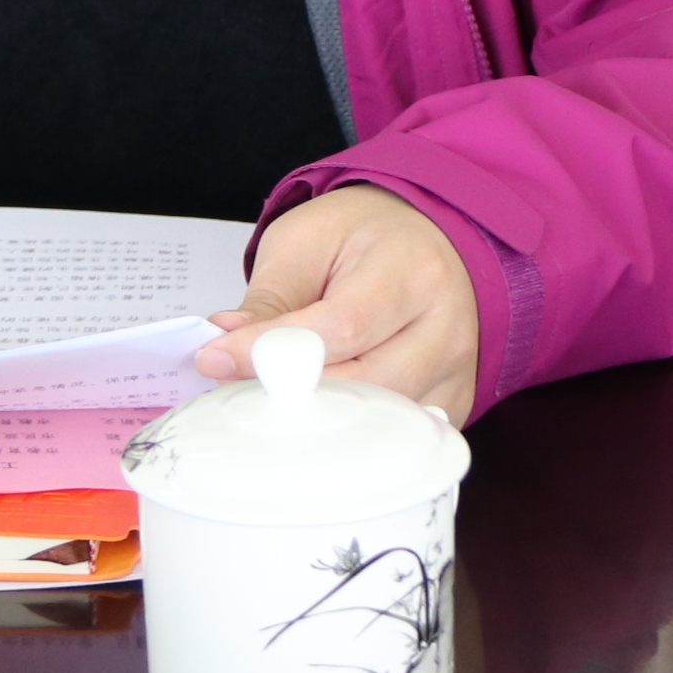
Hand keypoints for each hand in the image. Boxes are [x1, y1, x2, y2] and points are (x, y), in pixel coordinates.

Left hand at [196, 184, 478, 419]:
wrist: (422, 239)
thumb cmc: (365, 237)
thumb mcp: (305, 242)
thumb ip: (268, 299)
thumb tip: (227, 350)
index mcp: (413, 270)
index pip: (342, 326)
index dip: (276, 351)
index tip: (217, 359)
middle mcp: (446, 326)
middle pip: (364, 384)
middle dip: (290, 392)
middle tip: (234, 383)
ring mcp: (455, 372)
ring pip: (378, 421)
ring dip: (315, 417)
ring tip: (271, 395)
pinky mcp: (451, 404)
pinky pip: (393, 435)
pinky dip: (347, 432)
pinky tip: (314, 412)